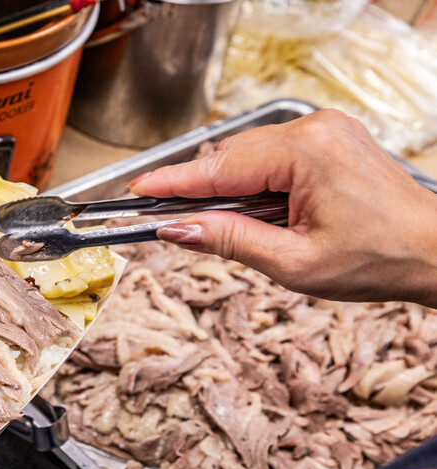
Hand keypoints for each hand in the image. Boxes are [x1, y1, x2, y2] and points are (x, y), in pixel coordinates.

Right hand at [128, 109, 436, 307]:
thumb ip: (228, 240)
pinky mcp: (329, 137)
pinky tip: (259, 211)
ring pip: (248, 155)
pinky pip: (272, 154)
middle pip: (230, 157)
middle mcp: (314, 128)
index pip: (219, 168)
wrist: (435, 251)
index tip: (137, 192)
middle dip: (201, 191)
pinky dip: (255, 182)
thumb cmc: (378, 259)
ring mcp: (324, 129)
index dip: (173, 183)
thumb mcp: (293, 263)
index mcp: (307, 153)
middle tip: (173, 224)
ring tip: (231, 228)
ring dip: (231, 189)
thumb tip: (176, 230)